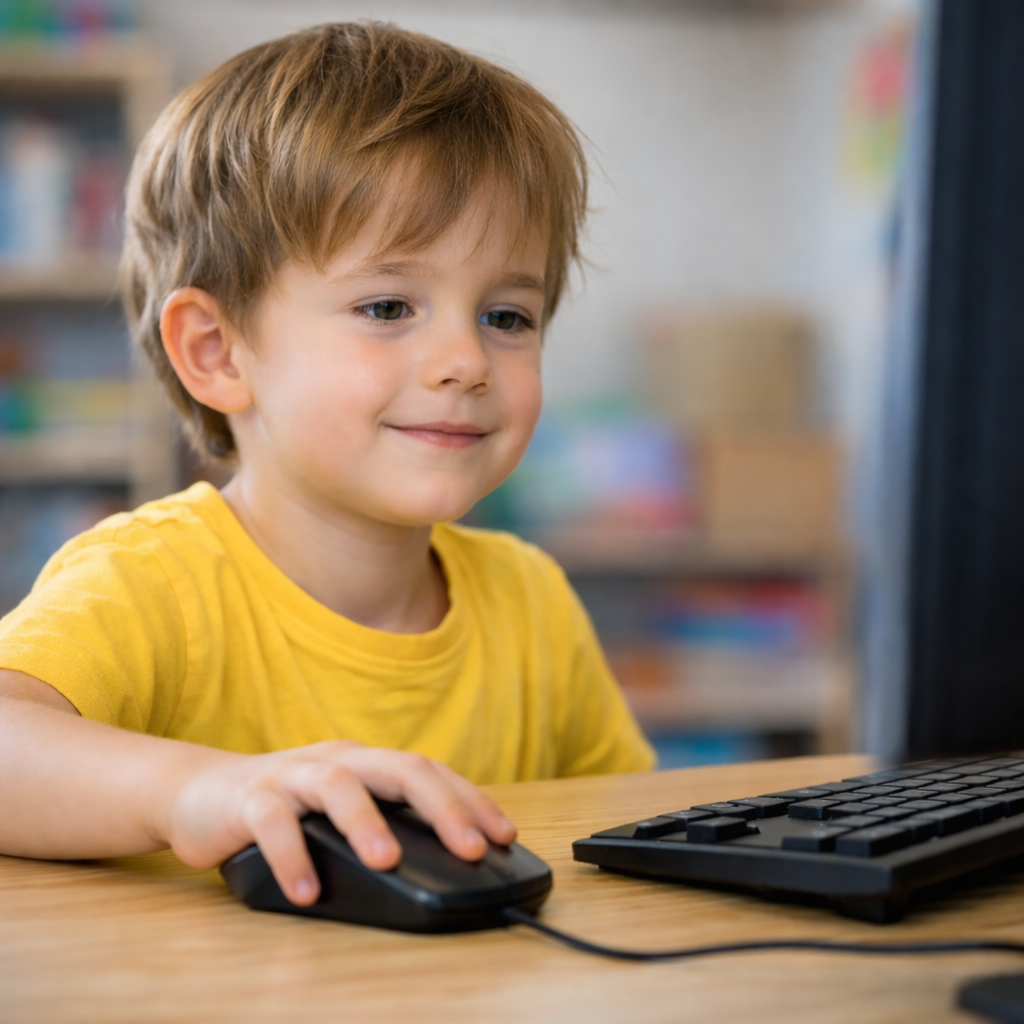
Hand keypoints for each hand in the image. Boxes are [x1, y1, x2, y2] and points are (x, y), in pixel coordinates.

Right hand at [164, 741, 516, 906]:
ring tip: (388, 862)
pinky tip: (306, 893)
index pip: (430, 772)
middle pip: (398, 769)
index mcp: (366, 762)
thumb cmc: (286, 806)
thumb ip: (384, 823)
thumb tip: (447, 865)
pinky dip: (291, 857)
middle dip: (442, 807)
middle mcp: (337, 760)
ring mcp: (293, 775)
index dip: (471, 800)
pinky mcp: (250, 798)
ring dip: (366, 823)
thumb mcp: (342, 808)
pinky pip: (273, 823)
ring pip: (337, 787)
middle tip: (472, 848)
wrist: (199, 792)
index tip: (505, 835)